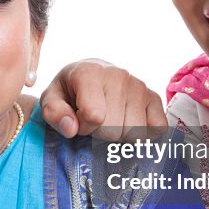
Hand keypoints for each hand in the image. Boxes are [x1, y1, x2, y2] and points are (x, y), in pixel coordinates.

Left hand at [40, 59, 164, 139]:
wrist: (90, 74)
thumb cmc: (68, 92)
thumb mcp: (51, 99)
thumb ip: (54, 113)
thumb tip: (71, 129)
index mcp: (90, 73)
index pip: (94, 116)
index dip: (83, 127)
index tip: (78, 119)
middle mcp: (118, 75)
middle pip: (114, 129)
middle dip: (100, 134)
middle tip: (93, 122)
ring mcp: (139, 86)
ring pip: (135, 134)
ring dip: (120, 135)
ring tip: (109, 120)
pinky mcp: (154, 97)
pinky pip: (157, 128)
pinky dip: (143, 134)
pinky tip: (128, 124)